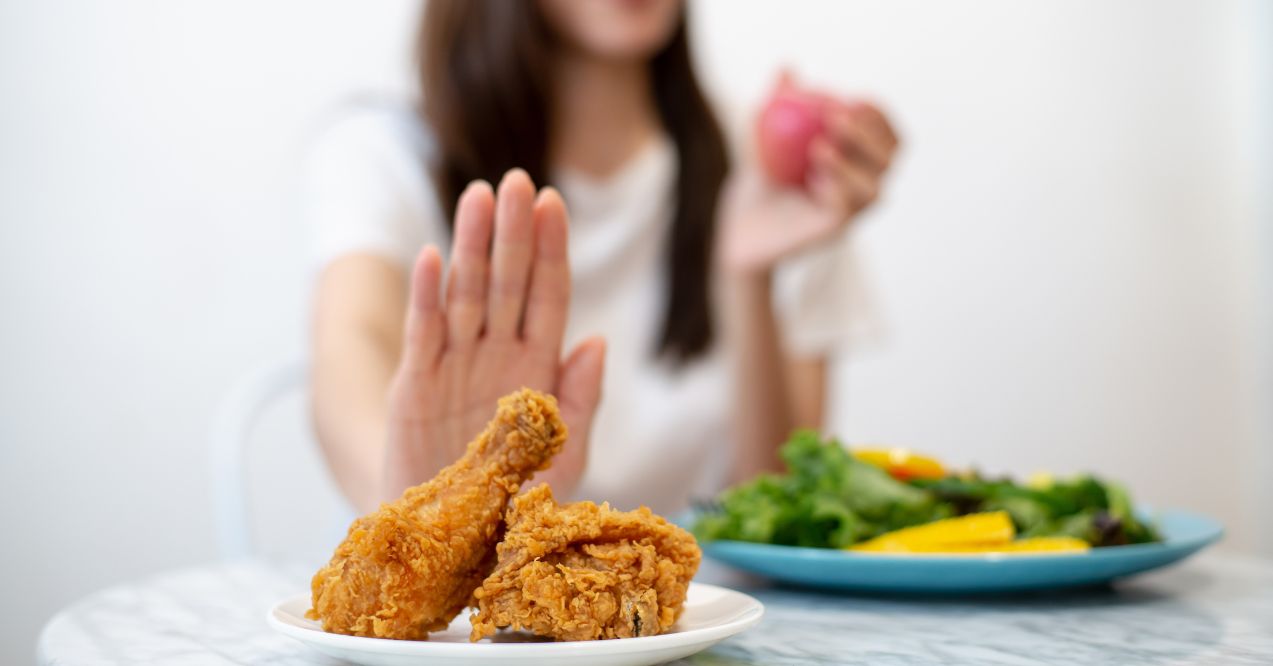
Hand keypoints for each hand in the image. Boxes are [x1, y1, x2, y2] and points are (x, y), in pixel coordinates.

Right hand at [383, 169, 604, 499]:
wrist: (452, 544)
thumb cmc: (513, 502)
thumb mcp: (563, 456)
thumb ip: (581, 400)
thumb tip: (597, 338)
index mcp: (537, 367)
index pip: (547, 296)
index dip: (551, 251)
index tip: (554, 204)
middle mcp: (496, 356)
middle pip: (507, 282)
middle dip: (513, 232)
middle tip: (517, 179)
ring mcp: (454, 366)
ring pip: (465, 294)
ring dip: (471, 246)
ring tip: (478, 196)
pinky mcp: (414, 387)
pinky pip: (423, 336)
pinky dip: (428, 298)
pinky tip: (433, 258)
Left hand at [718, 97, 898, 274]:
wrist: (739, 228)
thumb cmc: (759, 181)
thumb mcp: (762, 136)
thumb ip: (775, 103)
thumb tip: (785, 68)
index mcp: (858, 161)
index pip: (888, 138)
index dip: (880, 117)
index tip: (857, 98)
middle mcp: (861, 188)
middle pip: (889, 161)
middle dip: (870, 135)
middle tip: (837, 117)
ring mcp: (850, 214)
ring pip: (874, 190)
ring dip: (852, 165)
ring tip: (819, 147)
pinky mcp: (831, 233)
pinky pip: (846, 212)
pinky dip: (835, 191)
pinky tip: (812, 179)